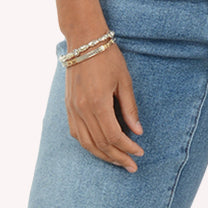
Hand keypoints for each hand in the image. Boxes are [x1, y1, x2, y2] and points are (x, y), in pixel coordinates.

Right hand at [64, 45, 144, 172]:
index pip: (114, 136)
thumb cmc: (107, 57)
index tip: (140, 153)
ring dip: (103, 155)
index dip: (127, 148)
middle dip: (117, 157)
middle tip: (132, 166)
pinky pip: (76, 133)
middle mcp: (82, 109)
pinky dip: (88, 145)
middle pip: (100, 143)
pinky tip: (99, 148)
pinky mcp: (68, 106)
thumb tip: (137, 131)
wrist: (83, 41)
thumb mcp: (124, 81)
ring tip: (118, 162)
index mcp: (97, 103)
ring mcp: (72, 109)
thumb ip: (129, 108)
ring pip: (86, 142)